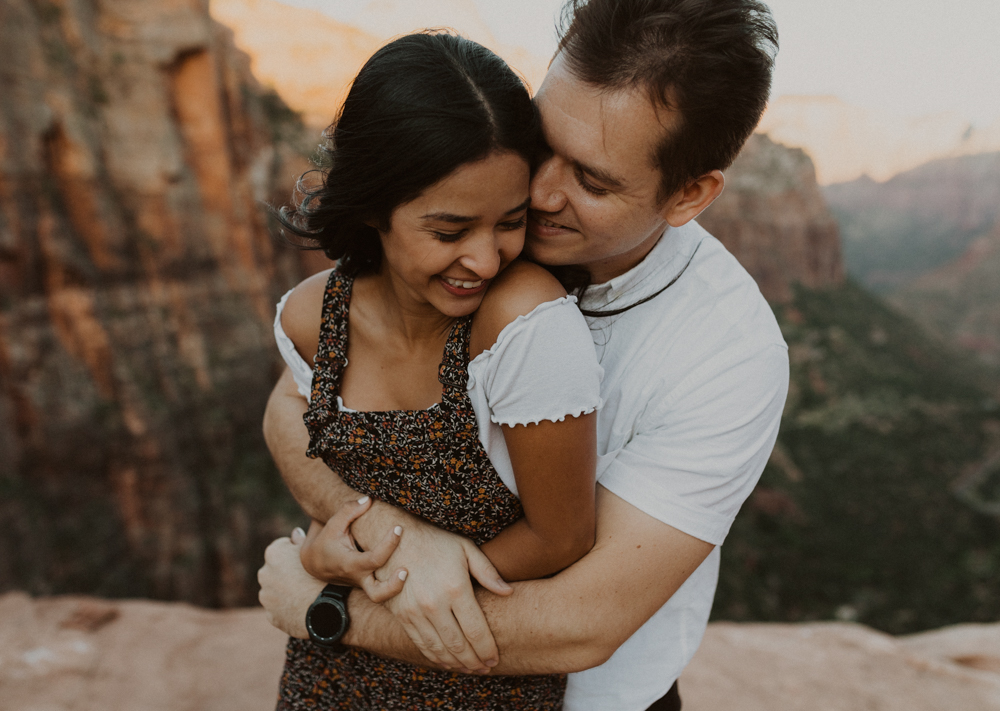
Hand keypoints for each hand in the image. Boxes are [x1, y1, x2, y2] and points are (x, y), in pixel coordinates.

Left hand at [257, 534, 324, 637]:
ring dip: (286, 591)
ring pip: (276, 590)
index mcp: (273, 553)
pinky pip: (280, 609)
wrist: (328, 610)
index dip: (297, 553)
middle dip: (287, 572)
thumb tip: (295, 533)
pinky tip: (304, 607)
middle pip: (277, 569)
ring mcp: (266, 596)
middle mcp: (264, 573)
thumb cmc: (324, 576)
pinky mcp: (270, 616)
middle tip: (308, 577)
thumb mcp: (315, 552)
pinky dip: (289, 608)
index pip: (283, 547)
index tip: (309, 560)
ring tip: (307, 594)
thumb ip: (301, 540)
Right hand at [300, 496, 407, 602]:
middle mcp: (359, 578)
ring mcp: (363, 584)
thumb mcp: (333, 525)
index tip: (398, 528)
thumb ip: (349, 511)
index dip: (389, 544)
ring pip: (381, 598)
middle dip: (395, 585)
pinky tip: (404, 562)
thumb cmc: (324, 542)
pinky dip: (393, 581)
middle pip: (379, 594)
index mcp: (350, 564)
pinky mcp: (366, 584)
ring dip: (396, 587)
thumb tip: (369, 499)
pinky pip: (382, 587)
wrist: (312, 564)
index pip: (375, 559)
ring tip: (407, 570)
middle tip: (406, 570)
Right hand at [378, 524, 512, 672]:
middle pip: (459, 645)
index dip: (487, 650)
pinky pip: (421, 644)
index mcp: (456, 588)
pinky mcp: (402, 616)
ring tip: (470, 669)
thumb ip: (488, 572)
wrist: (397, 539)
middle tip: (485, 669)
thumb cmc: (437, 541)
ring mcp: (416, 612)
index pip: (476, 631)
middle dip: (475, 662)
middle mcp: (435, 604)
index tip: (495, 659)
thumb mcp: (466, 549)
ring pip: (439, 649)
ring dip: (456, 664)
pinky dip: (436, 657)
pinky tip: (447, 661)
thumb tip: (509, 592)